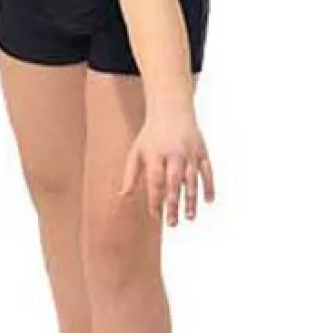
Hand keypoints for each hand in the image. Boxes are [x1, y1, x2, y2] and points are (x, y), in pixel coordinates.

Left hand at [119, 108, 214, 224]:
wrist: (171, 109)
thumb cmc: (151, 134)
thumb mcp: (136, 151)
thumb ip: (130, 175)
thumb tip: (123, 196)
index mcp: (156, 154)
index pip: (155, 181)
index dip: (155, 199)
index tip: (155, 215)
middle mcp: (174, 153)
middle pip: (174, 182)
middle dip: (173, 204)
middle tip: (172, 223)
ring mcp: (190, 152)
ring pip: (192, 179)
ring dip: (191, 199)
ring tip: (190, 217)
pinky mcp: (202, 151)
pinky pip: (207, 171)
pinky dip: (209, 185)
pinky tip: (209, 201)